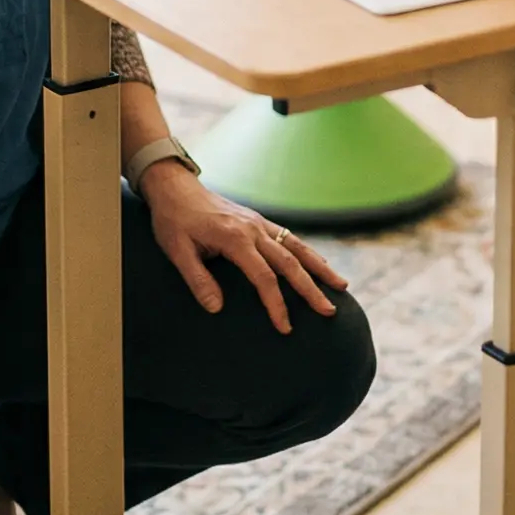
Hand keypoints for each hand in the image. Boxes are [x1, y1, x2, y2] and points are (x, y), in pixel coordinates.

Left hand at [143, 162, 346, 333]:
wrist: (174, 187)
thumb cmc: (173, 221)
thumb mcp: (176, 251)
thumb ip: (197, 280)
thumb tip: (216, 308)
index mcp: (234, 238)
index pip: (263, 277)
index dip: (276, 304)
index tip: (285, 327)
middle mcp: (253, 229)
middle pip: (289, 263)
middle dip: (311, 289)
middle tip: (329, 311)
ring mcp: (258, 223)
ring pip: (296, 247)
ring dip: (320, 267)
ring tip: (341, 286)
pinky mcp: (258, 220)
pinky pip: (289, 237)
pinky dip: (308, 252)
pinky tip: (319, 264)